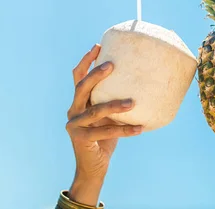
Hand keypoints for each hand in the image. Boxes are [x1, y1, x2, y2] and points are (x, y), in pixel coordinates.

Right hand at [66, 44, 143, 205]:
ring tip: (132, 102)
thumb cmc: (105, 138)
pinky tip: (140, 128)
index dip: (86, 62)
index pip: (78, 77)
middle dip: (96, 74)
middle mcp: (73, 110)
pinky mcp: (81, 139)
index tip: (97, 46)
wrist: (94, 167)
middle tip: (112, 64)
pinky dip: (124, 130)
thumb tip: (140, 84)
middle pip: (82, 87)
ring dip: (115, 105)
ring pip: (95, 110)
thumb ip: (114, 102)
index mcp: (79, 102)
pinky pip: (106, 131)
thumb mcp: (109, 117)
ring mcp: (74, 125)